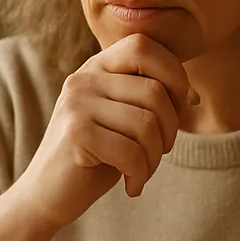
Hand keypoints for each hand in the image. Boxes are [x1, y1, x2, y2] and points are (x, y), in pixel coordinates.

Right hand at [0, 34, 196, 240]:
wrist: (46, 194)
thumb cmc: (94, 157)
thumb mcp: (122, 120)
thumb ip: (148, 100)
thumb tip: (193, 97)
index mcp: (96, 67)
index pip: (144, 46)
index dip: (173, 75)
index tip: (177, 111)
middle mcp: (83, 78)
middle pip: (155, 91)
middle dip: (170, 130)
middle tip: (158, 152)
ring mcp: (76, 104)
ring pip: (147, 124)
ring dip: (154, 158)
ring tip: (142, 172)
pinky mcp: (76, 134)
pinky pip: (132, 152)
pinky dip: (140, 175)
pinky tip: (131, 186)